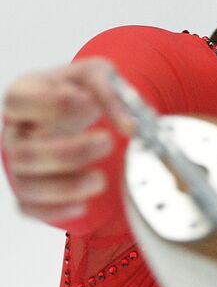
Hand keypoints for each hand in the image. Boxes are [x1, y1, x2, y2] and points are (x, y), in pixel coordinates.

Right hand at [1, 57, 133, 225]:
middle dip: (70, 153)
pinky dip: (55, 210)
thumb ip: (111, 94)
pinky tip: (82, 205)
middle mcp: (17, 131)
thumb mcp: (99, 76)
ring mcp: (20, 163)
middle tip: (107, 143)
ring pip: (28, 184)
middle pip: (26, 151)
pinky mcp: (29, 190)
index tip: (88, 103)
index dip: (51, 105)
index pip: (18, 100)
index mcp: (26, 96)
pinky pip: (29, 208)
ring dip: (67, 187)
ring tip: (100, 180)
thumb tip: (129, 126)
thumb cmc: (81, 92)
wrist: (80, 112)